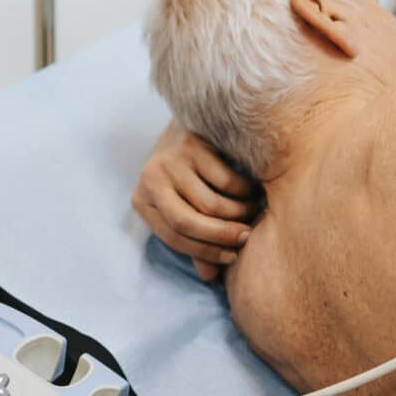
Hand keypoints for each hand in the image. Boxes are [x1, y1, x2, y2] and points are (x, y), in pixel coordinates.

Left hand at [131, 122, 260, 281]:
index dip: (204, 252)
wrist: (186, 119)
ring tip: (252, 213)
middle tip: (247, 238)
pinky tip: (252, 191)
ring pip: (211, 203)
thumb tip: (209, 276)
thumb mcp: (180, 205)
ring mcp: (172, 160)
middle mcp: (151, 179)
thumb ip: (192, 239)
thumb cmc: (184, 172)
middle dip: (221, 236)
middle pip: (188, 222)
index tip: (231, 257)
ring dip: (238, 214)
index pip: (172, 237)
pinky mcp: (193, 144)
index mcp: (142, 200)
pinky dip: (244, 192)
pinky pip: (226, 180)